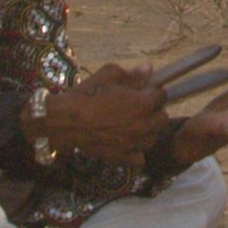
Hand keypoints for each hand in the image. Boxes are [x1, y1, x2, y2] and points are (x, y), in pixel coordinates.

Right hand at [34, 62, 173, 171]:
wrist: (64, 121)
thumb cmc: (86, 95)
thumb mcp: (108, 75)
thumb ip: (132, 74)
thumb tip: (149, 68)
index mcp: (143, 104)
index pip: (162, 96)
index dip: (153, 91)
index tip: (144, 90)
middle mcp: (143, 125)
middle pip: (162, 119)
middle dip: (154, 111)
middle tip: (139, 107)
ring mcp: (134, 144)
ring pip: (153, 138)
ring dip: (148, 130)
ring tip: (132, 124)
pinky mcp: (123, 158)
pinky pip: (140, 158)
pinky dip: (137, 151)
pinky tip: (126, 142)